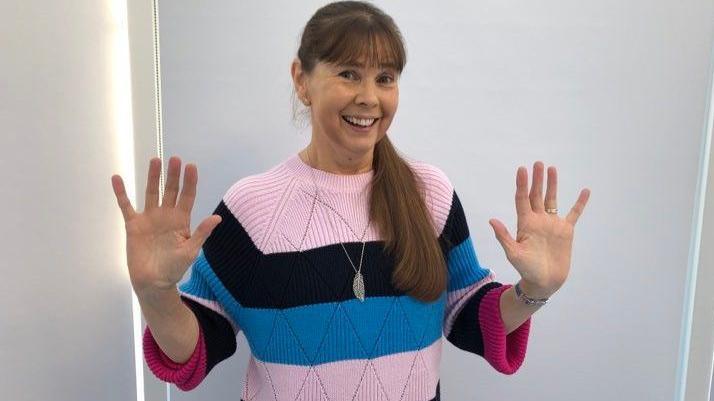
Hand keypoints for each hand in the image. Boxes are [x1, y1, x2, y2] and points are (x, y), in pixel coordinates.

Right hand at [110, 156, 221, 296]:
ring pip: (151, 193)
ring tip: (155, 160)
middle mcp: (166, 215)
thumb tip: (217, 218)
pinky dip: (121, 193)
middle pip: (170, 190)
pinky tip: (117, 178)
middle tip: (174, 159)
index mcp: (181, 220)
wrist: (153, 283)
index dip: (190, 182)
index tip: (191, 166)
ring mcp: (149, 218)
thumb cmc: (174, 269)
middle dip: (172, 175)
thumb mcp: (190, 251)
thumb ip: (201, 233)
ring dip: (153, 177)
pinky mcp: (133, 225)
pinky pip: (126, 206)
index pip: (187, 196)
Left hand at [488, 161, 589, 296]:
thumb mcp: (513, 253)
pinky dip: (580, 203)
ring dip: (552, 185)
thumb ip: (504, 236)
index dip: (522, 184)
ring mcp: (552, 224)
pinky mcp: (566, 231)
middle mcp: (538, 220)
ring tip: (552, 169)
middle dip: (537, 179)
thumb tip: (492, 220)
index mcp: (525, 223)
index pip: (522, 199)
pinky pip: (574, 213)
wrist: (544, 281)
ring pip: (552, 199)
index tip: (522, 170)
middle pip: (537, 195)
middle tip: (538, 163)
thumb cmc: (526, 269)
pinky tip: (585, 191)